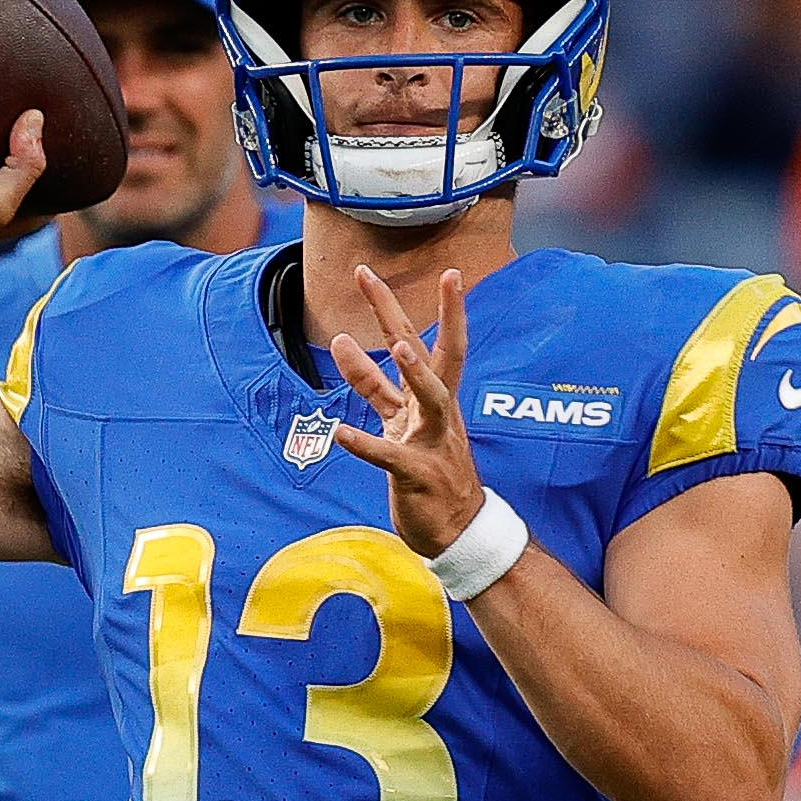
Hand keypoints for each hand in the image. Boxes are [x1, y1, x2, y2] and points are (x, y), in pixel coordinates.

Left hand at [326, 263, 485, 556]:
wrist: (459, 529)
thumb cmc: (429, 471)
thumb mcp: (397, 420)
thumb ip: (371, 382)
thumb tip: (343, 341)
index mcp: (433, 398)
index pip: (435, 343)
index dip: (443, 308)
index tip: (448, 271)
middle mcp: (437, 413)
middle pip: (428, 354)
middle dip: (397, 314)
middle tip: (370, 277)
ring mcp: (432, 442)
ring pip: (430, 399)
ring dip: (416, 373)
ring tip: (398, 348)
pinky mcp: (417, 475)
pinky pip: (390, 457)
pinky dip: (365, 445)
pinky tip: (342, 434)